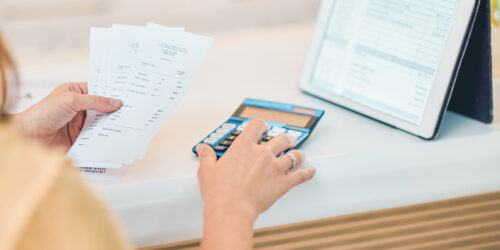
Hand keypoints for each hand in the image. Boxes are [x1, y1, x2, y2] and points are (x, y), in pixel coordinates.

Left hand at [12, 82, 121, 149]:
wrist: (29, 136)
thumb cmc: (42, 113)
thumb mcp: (71, 100)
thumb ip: (95, 101)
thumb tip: (115, 102)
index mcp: (75, 93)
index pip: (98, 90)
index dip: (111, 91)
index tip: (127, 93)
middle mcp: (79, 107)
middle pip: (102, 107)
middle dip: (114, 108)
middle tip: (132, 109)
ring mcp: (80, 123)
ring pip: (101, 122)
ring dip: (112, 123)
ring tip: (128, 122)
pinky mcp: (80, 137)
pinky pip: (97, 136)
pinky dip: (106, 136)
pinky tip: (116, 136)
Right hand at [196, 119, 315, 248]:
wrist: (231, 208)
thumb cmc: (219, 191)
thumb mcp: (207, 170)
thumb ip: (206, 156)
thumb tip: (202, 149)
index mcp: (243, 146)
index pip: (257, 125)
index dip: (262, 124)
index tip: (263, 127)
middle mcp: (262, 153)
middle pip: (282, 138)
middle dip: (287, 138)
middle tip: (288, 139)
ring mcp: (275, 167)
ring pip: (294, 155)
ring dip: (298, 153)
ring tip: (299, 154)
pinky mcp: (283, 182)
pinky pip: (301, 175)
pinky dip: (308, 172)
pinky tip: (311, 170)